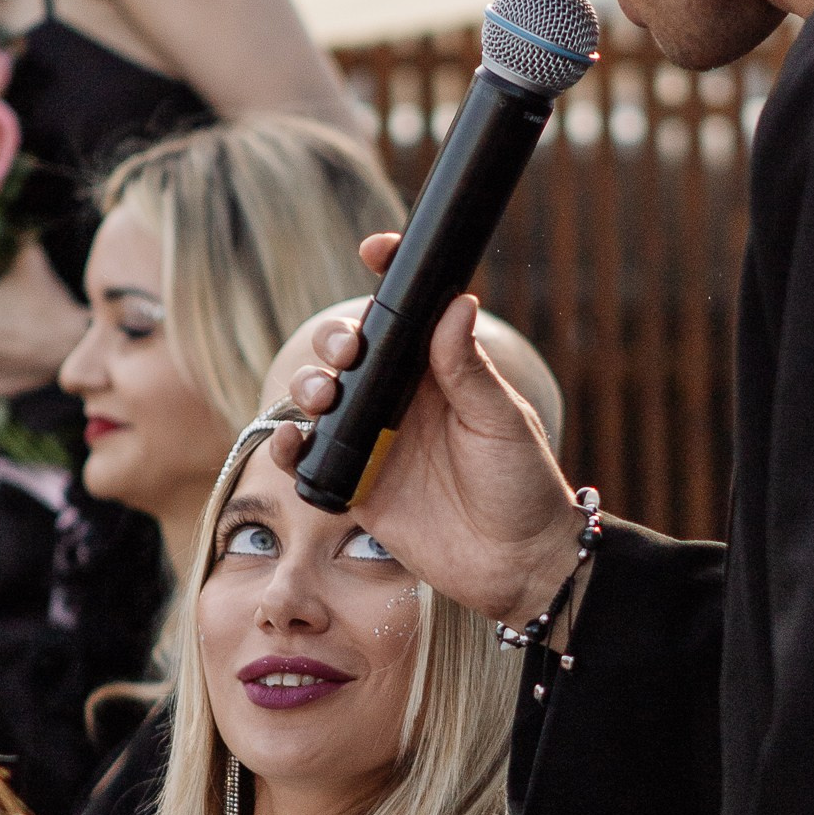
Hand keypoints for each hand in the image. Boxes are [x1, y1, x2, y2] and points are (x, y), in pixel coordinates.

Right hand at [268, 236, 582, 628]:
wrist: (519, 565)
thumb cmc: (524, 486)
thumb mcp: (502, 422)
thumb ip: (469, 368)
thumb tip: (456, 303)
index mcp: (440, 372)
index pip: (408, 313)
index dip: (388, 275)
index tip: (374, 249)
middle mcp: (401, 401)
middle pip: (350, 351)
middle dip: (335, 340)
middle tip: (347, 353)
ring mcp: (375, 442)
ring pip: (322, 398)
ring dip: (309, 385)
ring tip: (323, 395)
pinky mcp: (357, 487)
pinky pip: (309, 460)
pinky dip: (289, 446)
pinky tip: (292, 441)